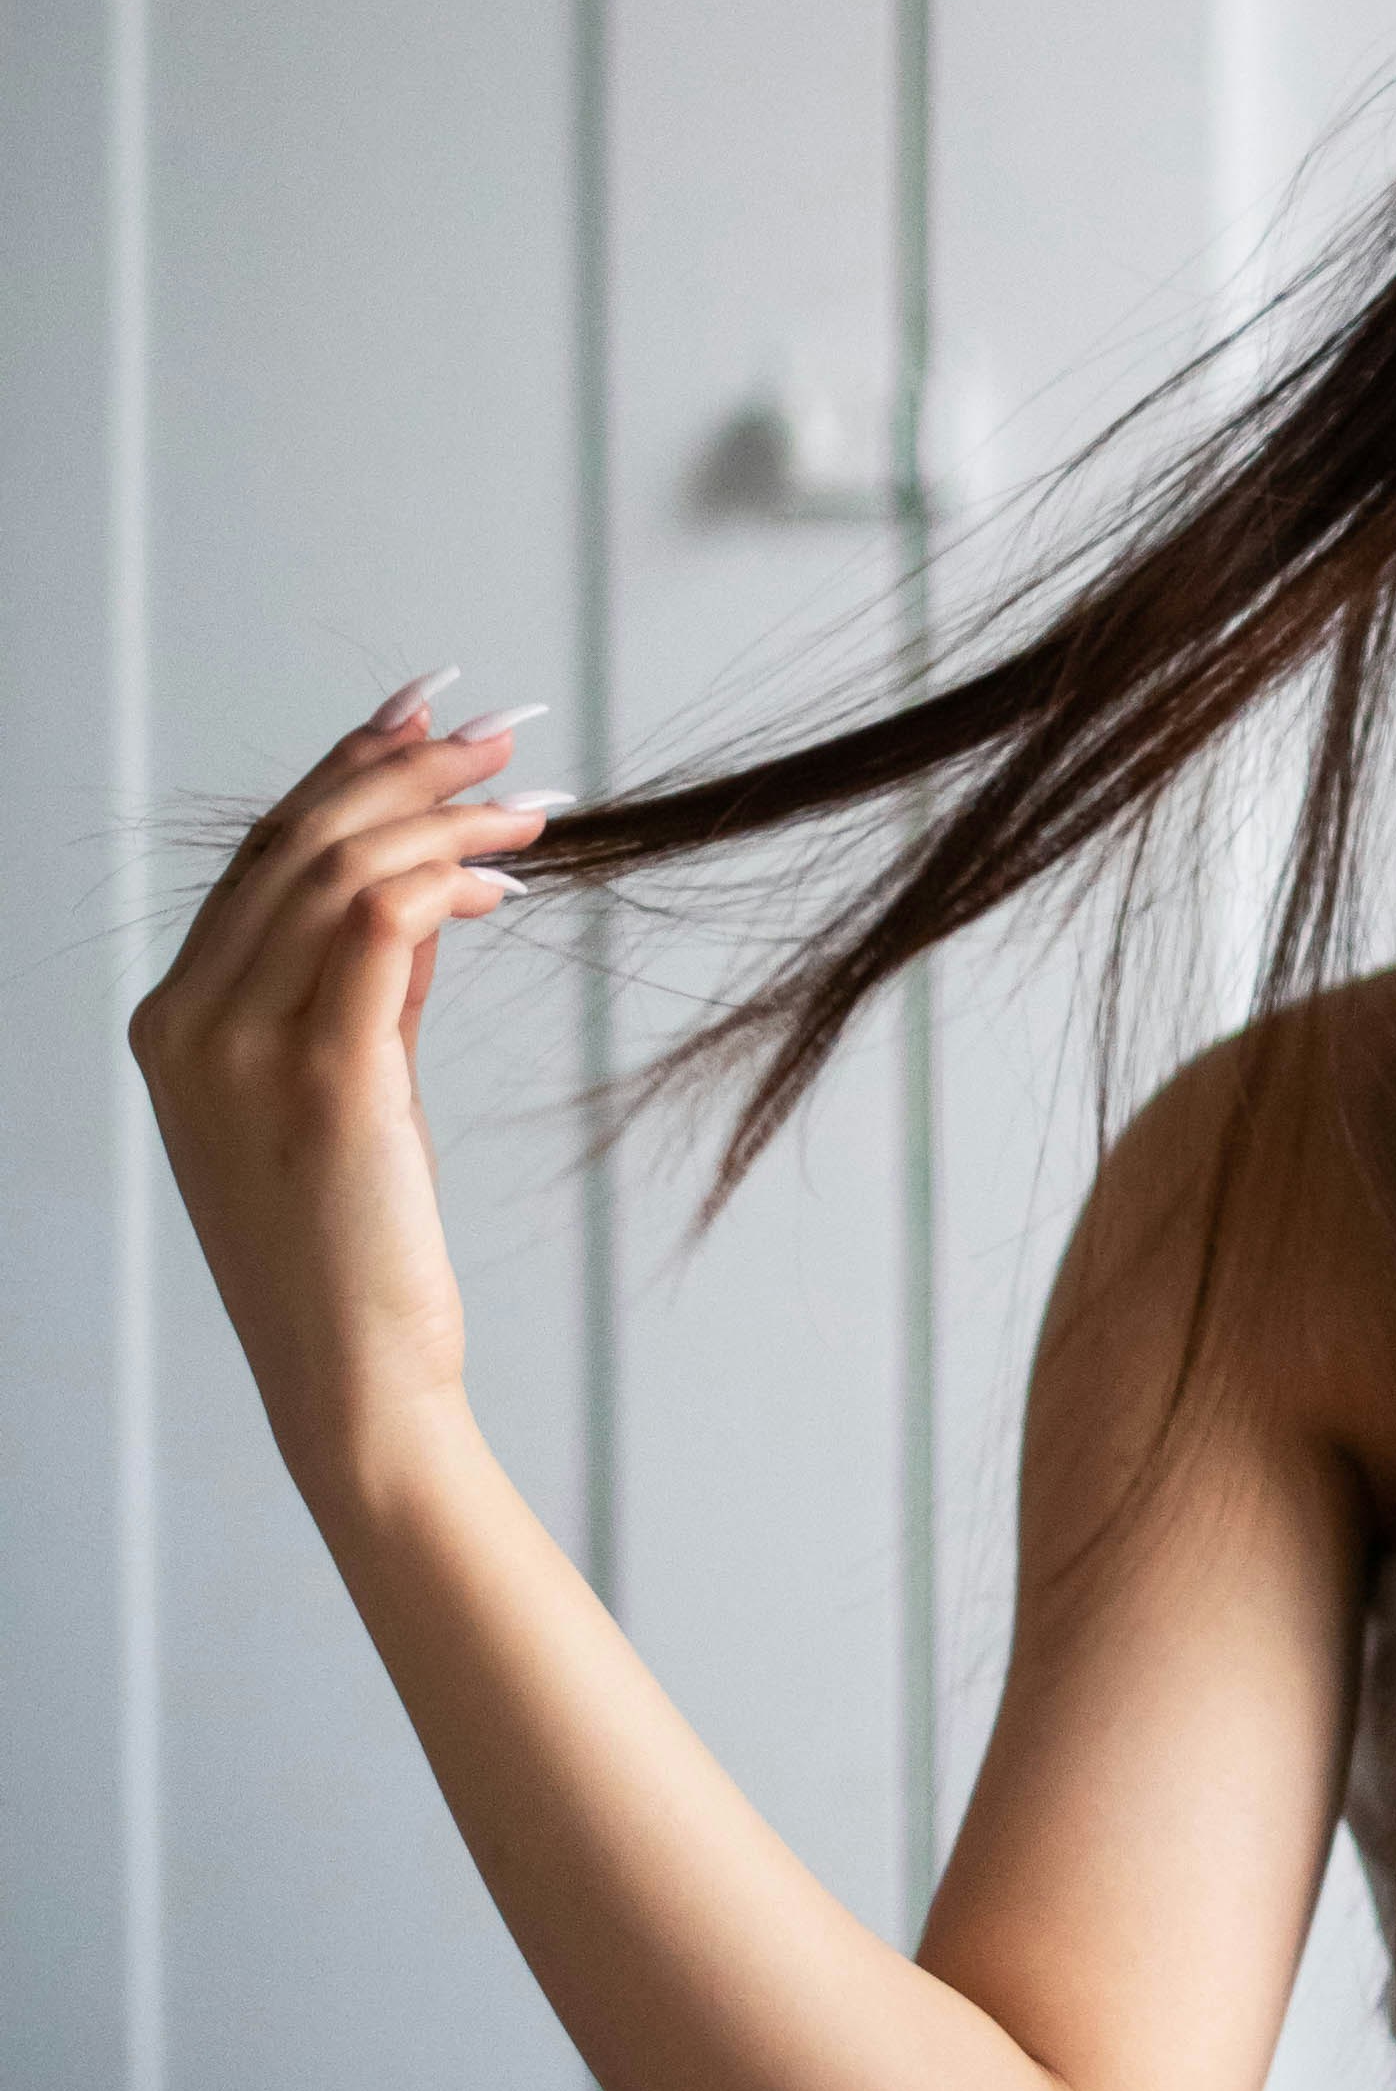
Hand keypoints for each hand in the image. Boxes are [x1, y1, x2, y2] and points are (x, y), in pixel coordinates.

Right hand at [127, 676, 566, 1511]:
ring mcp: (243, 1051)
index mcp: (173, 1021)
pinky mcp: (325, 1079)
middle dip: (403, 767)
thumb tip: (423, 885)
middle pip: (295, 842)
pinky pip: (380, 926)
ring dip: (443, 814)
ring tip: (528, 800)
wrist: (354, 1376)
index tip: (421, 714)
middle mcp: (189, 1023)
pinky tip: (505, 880)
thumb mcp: (344, 1087)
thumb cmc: (352, 1244)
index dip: (342, 770)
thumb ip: (366, 986)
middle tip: (500, 736)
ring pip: (339, 867)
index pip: (260, 856)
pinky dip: (445, 878)